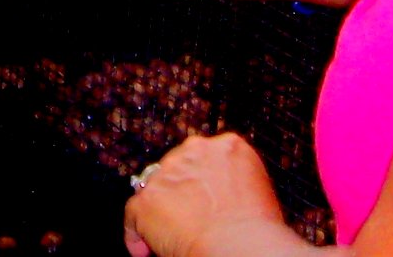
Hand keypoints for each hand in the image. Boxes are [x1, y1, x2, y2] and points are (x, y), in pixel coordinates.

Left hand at [123, 133, 299, 256]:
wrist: (238, 243)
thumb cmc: (256, 226)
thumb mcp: (258, 188)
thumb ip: (235, 181)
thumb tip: (227, 197)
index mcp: (228, 146)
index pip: (206, 157)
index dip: (202, 181)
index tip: (203, 199)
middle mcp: (196, 150)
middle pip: (178, 168)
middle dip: (179, 191)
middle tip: (187, 218)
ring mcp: (168, 172)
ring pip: (155, 188)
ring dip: (160, 210)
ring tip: (168, 237)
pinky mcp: (147, 199)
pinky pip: (133, 215)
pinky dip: (137, 233)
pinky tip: (145, 249)